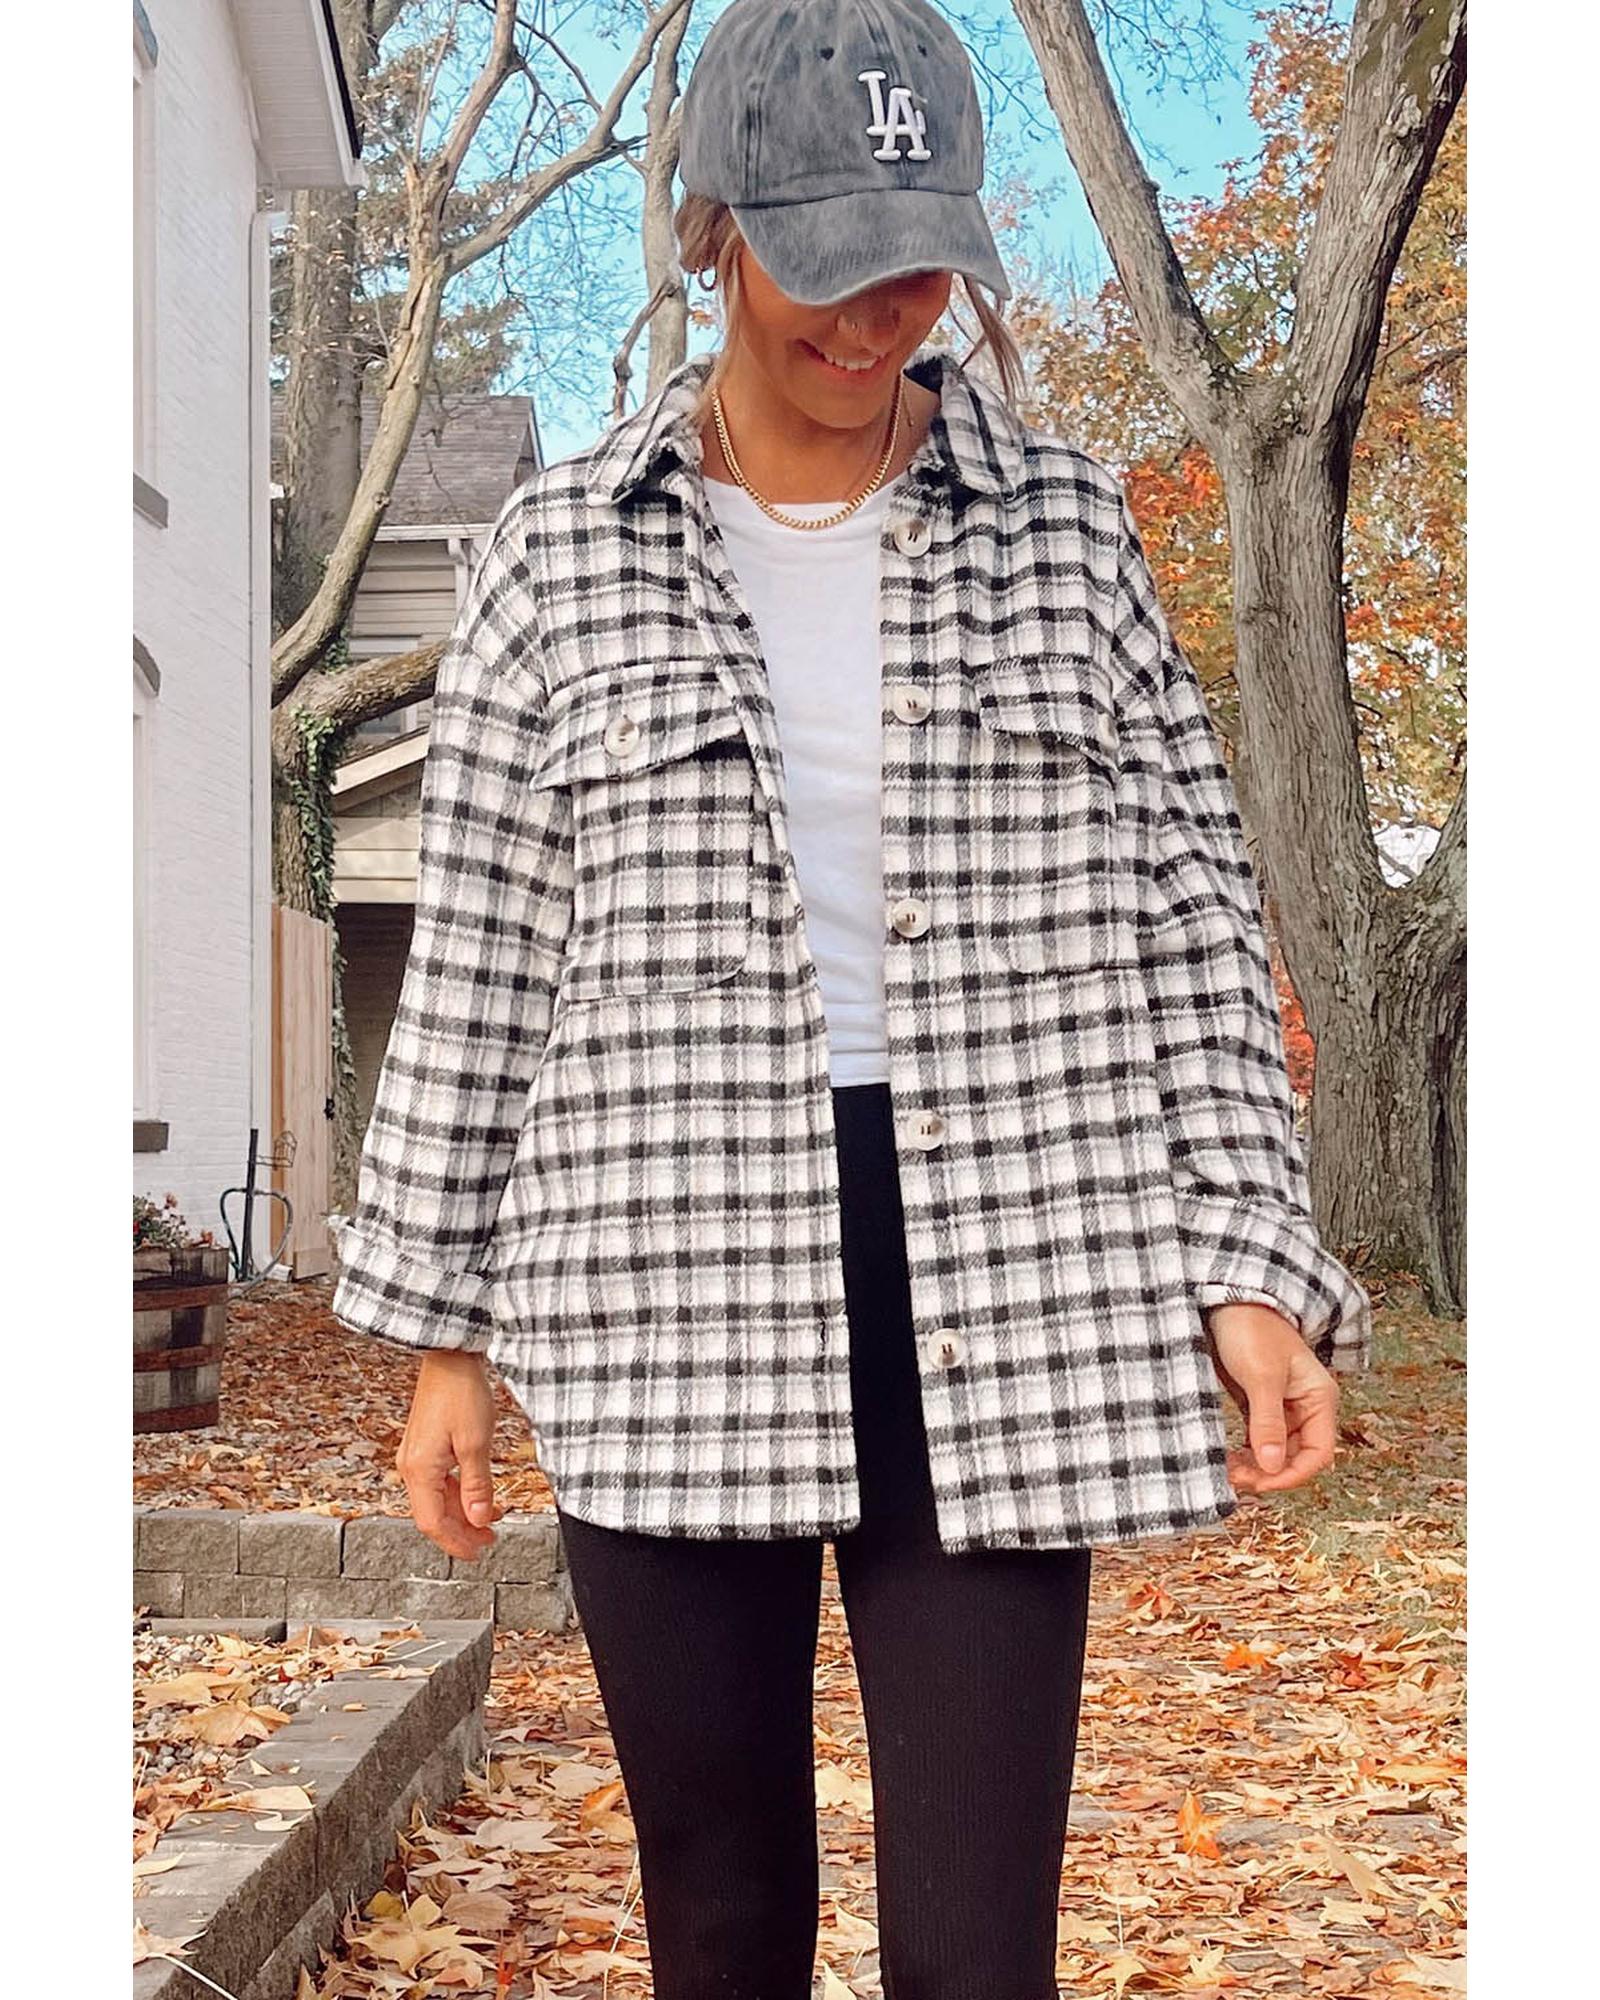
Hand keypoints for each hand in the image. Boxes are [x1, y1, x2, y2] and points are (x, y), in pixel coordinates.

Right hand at [395, 1350, 502, 1560]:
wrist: (450, 1357)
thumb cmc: (460, 1391)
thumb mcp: (476, 1443)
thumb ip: (478, 1485)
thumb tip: (480, 1519)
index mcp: (419, 1470)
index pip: (433, 1523)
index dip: (456, 1543)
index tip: (479, 1552)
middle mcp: (411, 1466)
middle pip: (433, 1514)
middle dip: (462, 1531)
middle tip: (489, 1540)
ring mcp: (416, 1456)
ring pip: (436, 1499)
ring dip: (461, 1513)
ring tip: (489, 1519)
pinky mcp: (424, 1446)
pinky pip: (438, 1482)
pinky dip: (457, 1494)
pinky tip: (476, 1495)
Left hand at [1204, 1303, 1338, 1495]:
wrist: (1228, 1300)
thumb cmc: (1251, 1329)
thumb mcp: (1261, 1376)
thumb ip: (1267, 1422)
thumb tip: (1272, 1466)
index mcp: (1319, 1399)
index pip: (1319, 1453)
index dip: (1293, 1474)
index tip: (1261, 1483)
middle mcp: (1306, 1406)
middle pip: (1297, 1457)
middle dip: (1269, 1473)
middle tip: (1236, 1479)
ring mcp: (1283, 1407)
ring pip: (1276, 1451)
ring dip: (1256, 1467)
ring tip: (1228, 1472)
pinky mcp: (1260, 1404)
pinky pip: (1259, 1439)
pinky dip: (1246, 1453)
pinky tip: (1228, 1460)